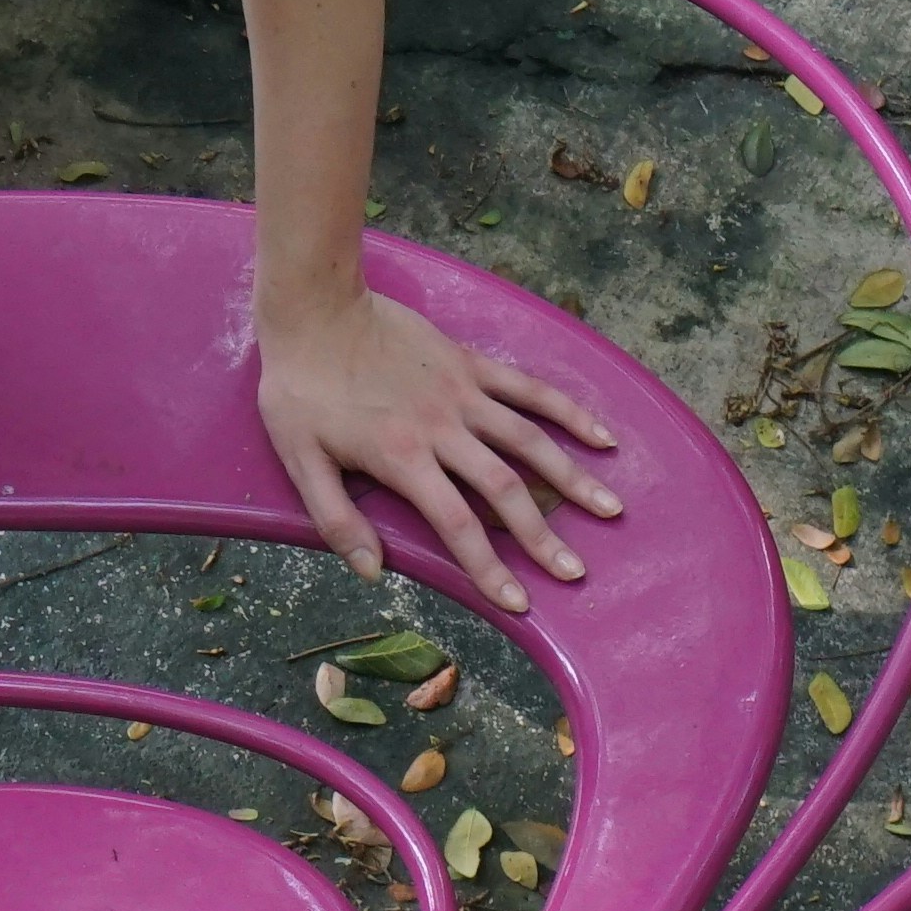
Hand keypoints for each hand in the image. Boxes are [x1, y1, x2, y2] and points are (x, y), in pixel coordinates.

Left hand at [253, 286, 629, 608]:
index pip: (457, 525)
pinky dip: (568, 412)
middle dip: (542, 536)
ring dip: (572, 477)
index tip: (518, 602)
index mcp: (402, 458)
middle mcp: (443, 429)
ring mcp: (463, 394)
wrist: (315, 308)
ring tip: (611, 509)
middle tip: (576, 572)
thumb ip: (335, 518)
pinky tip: (602, 436)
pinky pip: (529, 389)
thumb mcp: (299, 458)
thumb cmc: (299, 387)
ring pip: (530, 440)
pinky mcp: (471, 363)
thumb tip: (372, 571)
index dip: (488, 568)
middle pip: (504, 490)